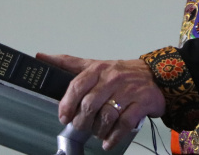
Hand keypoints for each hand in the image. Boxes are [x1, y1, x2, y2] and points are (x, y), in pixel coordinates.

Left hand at [39, 53, 166, 150]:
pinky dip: (113, 137)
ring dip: (98, 130)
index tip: (63, 116)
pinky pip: (124, 124)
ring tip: (97, 133)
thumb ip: (69, 63)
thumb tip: (41, 56)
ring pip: (106, 116)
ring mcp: (128, 91)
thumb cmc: (122, 73)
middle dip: (82, 121)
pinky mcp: (142, 103)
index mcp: (99, 69)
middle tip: (81, 127)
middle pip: (90, 105)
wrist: (156, 76)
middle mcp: (113, 78)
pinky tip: (108, 141)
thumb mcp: (96, 65)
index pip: (77, 85)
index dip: (67, 104)